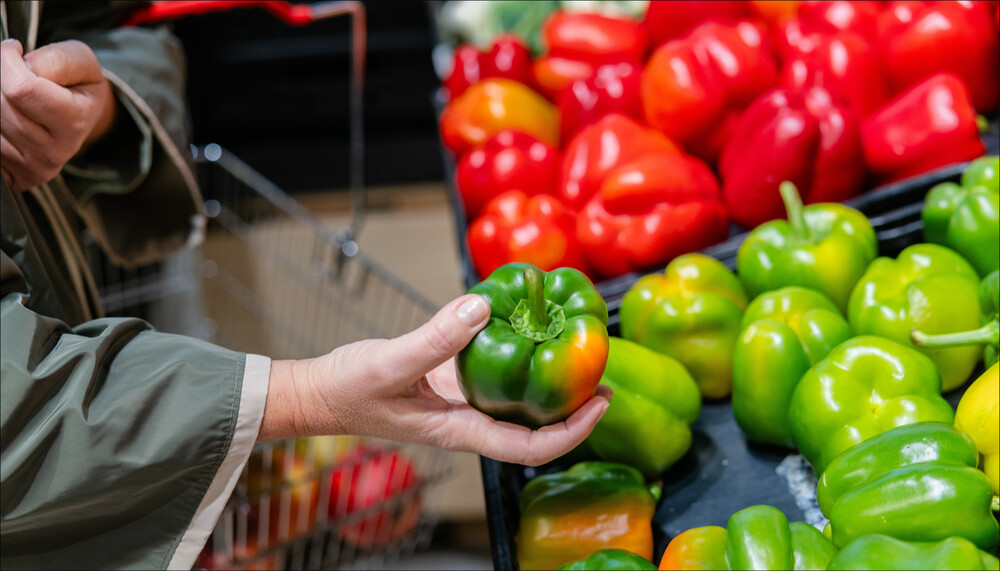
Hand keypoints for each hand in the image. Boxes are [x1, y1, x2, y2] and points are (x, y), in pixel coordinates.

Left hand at [1, 38, 115, 190]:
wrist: (83, 121)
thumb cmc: (79, 87)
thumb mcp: (82, 63)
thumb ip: (57, 60)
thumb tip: (22, 65)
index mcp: (74, 122)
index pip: (21, 89)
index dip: (7, 60)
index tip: (14, 51)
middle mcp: (53, 153)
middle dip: (0, 79)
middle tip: (15, 74)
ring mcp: (32, 168)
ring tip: (13, 95)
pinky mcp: (15, 178)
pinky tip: (7, 115)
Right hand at [259, 294, 612, 465]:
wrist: (319, 392)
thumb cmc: (347, 391)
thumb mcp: (390, 364)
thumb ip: (434, 339)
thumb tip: (481, 308)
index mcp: (460, 431)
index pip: (528, 447)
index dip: (571, 432)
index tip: (600, 404)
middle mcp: (468, 420)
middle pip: (534, 426)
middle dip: (573, 406)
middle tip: (604, 372)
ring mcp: (461, 402)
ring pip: (518, 399)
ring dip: (551, 381)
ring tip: (579, 349)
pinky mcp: (451, 380)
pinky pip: (495, 371)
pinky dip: (517, 355)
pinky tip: (528, 328)